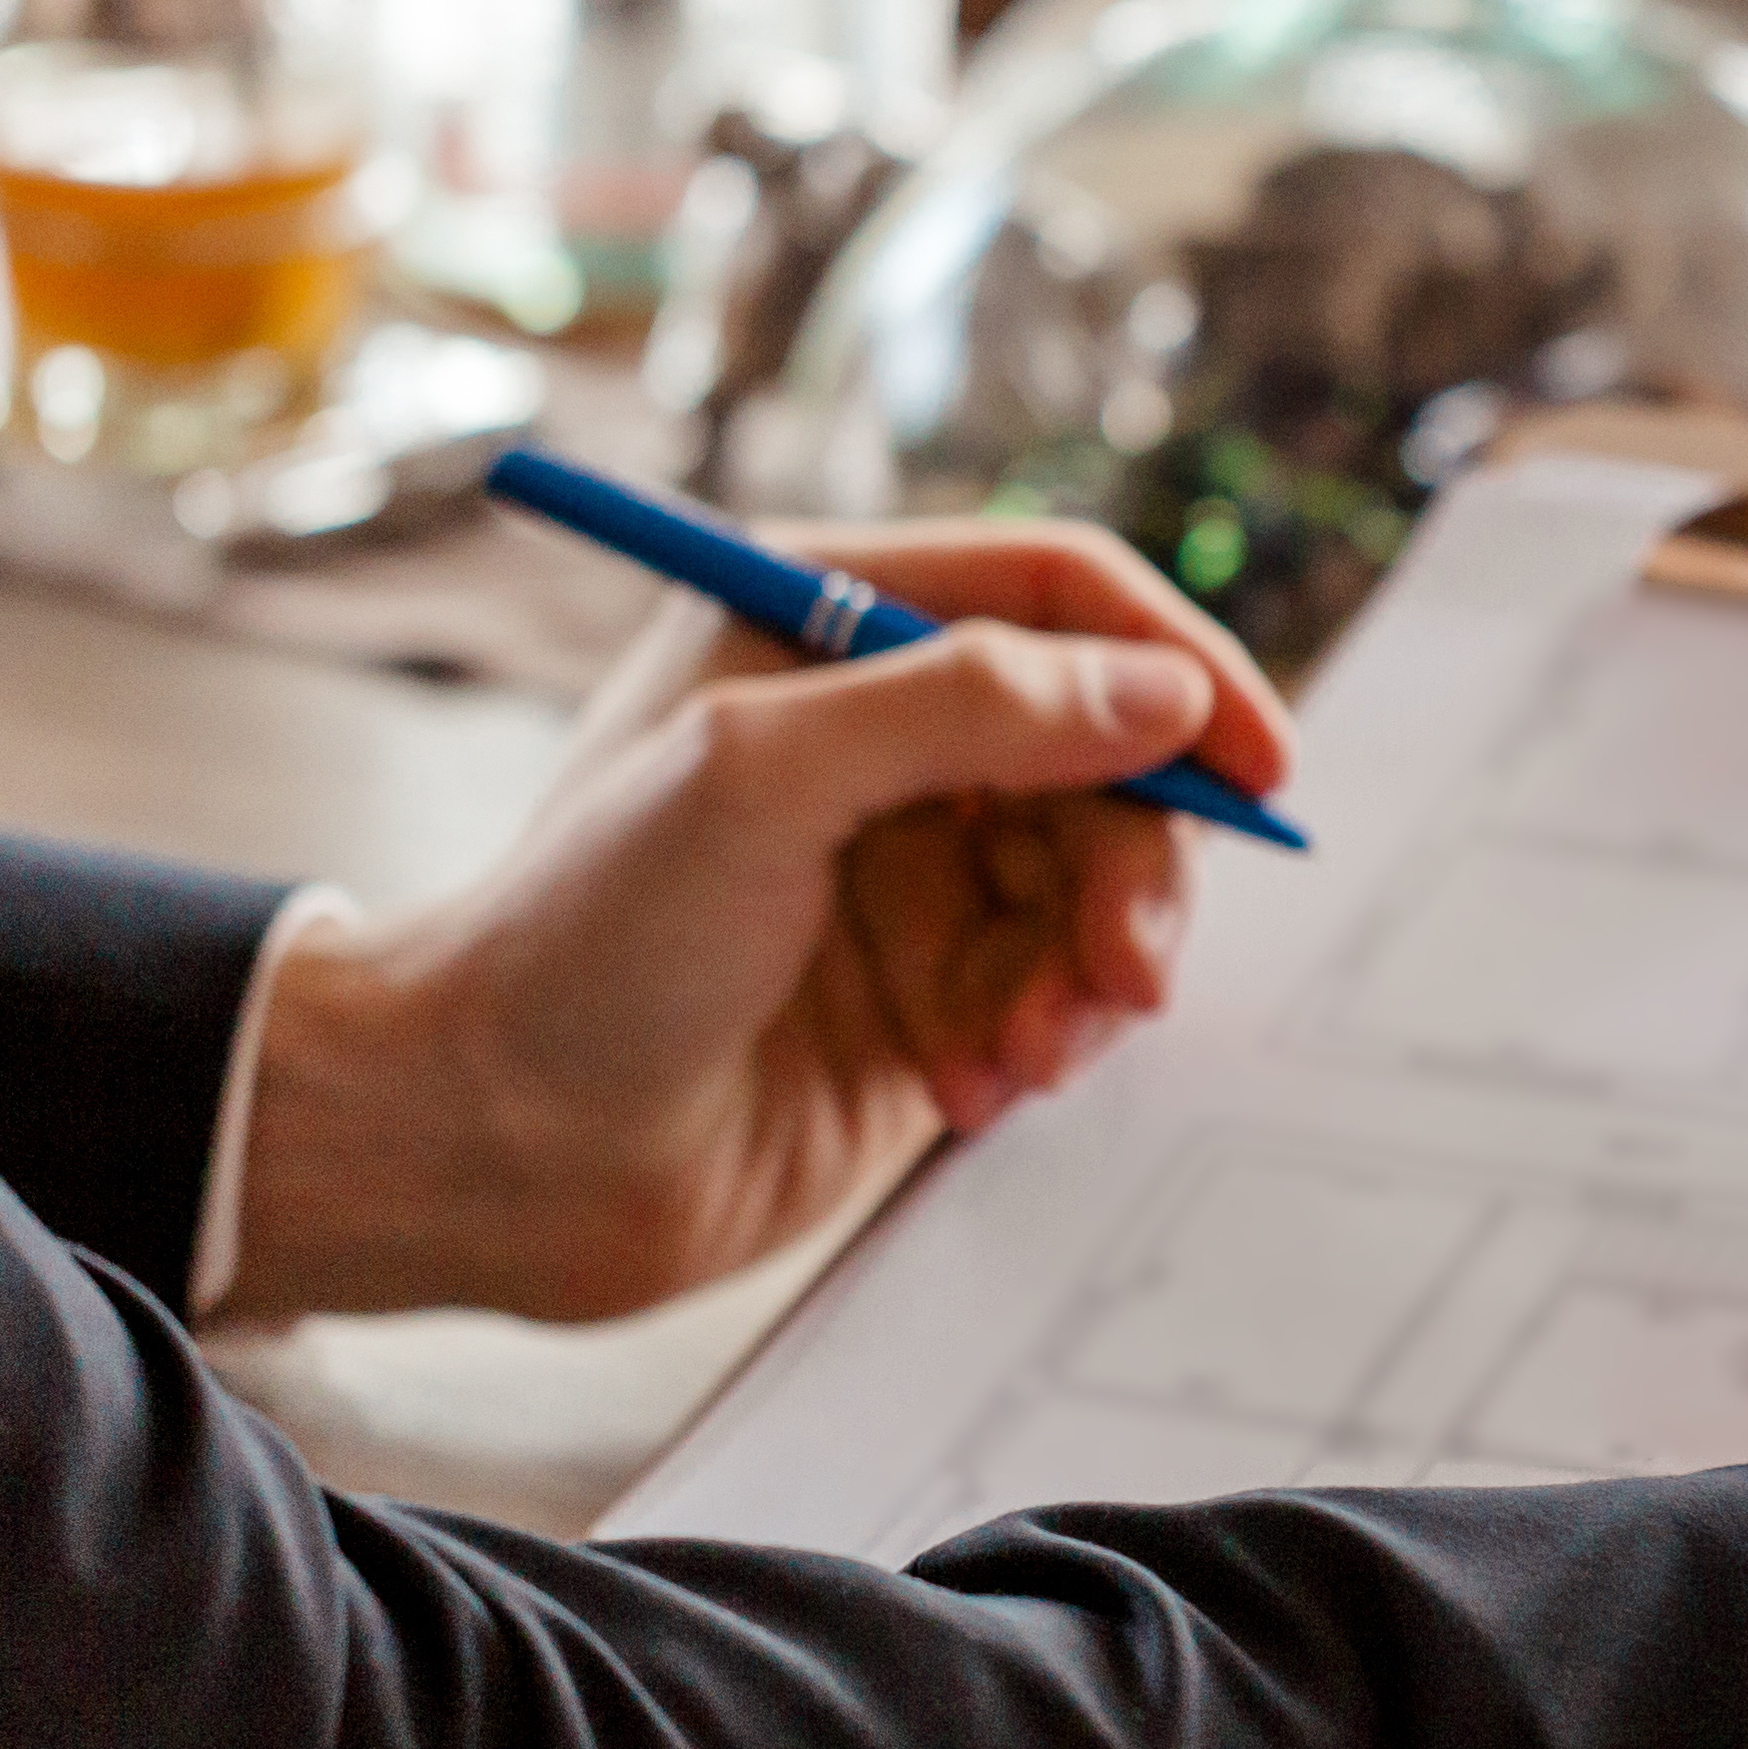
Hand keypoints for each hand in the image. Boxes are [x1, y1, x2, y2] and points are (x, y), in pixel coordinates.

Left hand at [220, 521, 1292, 1324]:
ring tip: (1029, 1050)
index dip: (1175, 664)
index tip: (1256, 760)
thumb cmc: (580, 940)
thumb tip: (1162, 691)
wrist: (491, 1156)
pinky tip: (978, 1085)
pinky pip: (1062, 989)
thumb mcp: (759, 776)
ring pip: (1101, 880)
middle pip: (1108, 750)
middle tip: (1130, 965)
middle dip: (1138, 861)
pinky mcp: (931, 993)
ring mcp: (910, 867)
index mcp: (819, 620)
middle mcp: (878, 732)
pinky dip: (1050, 1034)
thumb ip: (968, 705)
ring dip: (1095, 968)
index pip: (1056, 592)